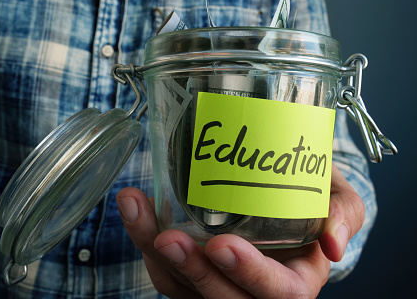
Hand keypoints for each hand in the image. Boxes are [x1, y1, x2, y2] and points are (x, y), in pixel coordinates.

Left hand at [116, 164, 364, 297]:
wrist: (284, 192)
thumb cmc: (314, 198)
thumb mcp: (340, 200)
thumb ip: (343, 215)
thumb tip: (333, 245)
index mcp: (294, 281)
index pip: (277, 293)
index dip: (249, 275)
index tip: (222, 246)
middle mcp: (253, 291)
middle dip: (192, 271)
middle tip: (167, 237)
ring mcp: (218, 282)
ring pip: (182, 287)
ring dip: (154, 252)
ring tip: (136, 209)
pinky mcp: (190, 271)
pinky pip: (164, 270)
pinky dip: (145, 240)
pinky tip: (136, 209)